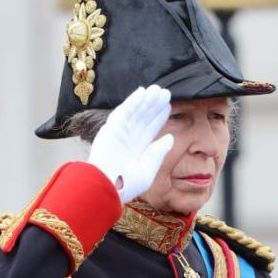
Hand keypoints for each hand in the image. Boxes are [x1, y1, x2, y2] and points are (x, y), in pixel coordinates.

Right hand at [88, 85, 172, 203]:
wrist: (107, 187)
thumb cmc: (127, 185)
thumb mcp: (148, 170)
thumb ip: (158, 153)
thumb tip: (170, 138)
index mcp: (136, 150)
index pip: (150, 130)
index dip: (159, 117)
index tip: (168, 107)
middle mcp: (128, 140)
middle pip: (143, 118)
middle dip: (154, 105)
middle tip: (165, 92)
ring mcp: (119, 133)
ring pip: (135, 113)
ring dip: (145, 100)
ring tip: (158, 90)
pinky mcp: (111, 128)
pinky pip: (124, 111)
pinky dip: (133, 101)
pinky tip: (142, 92)